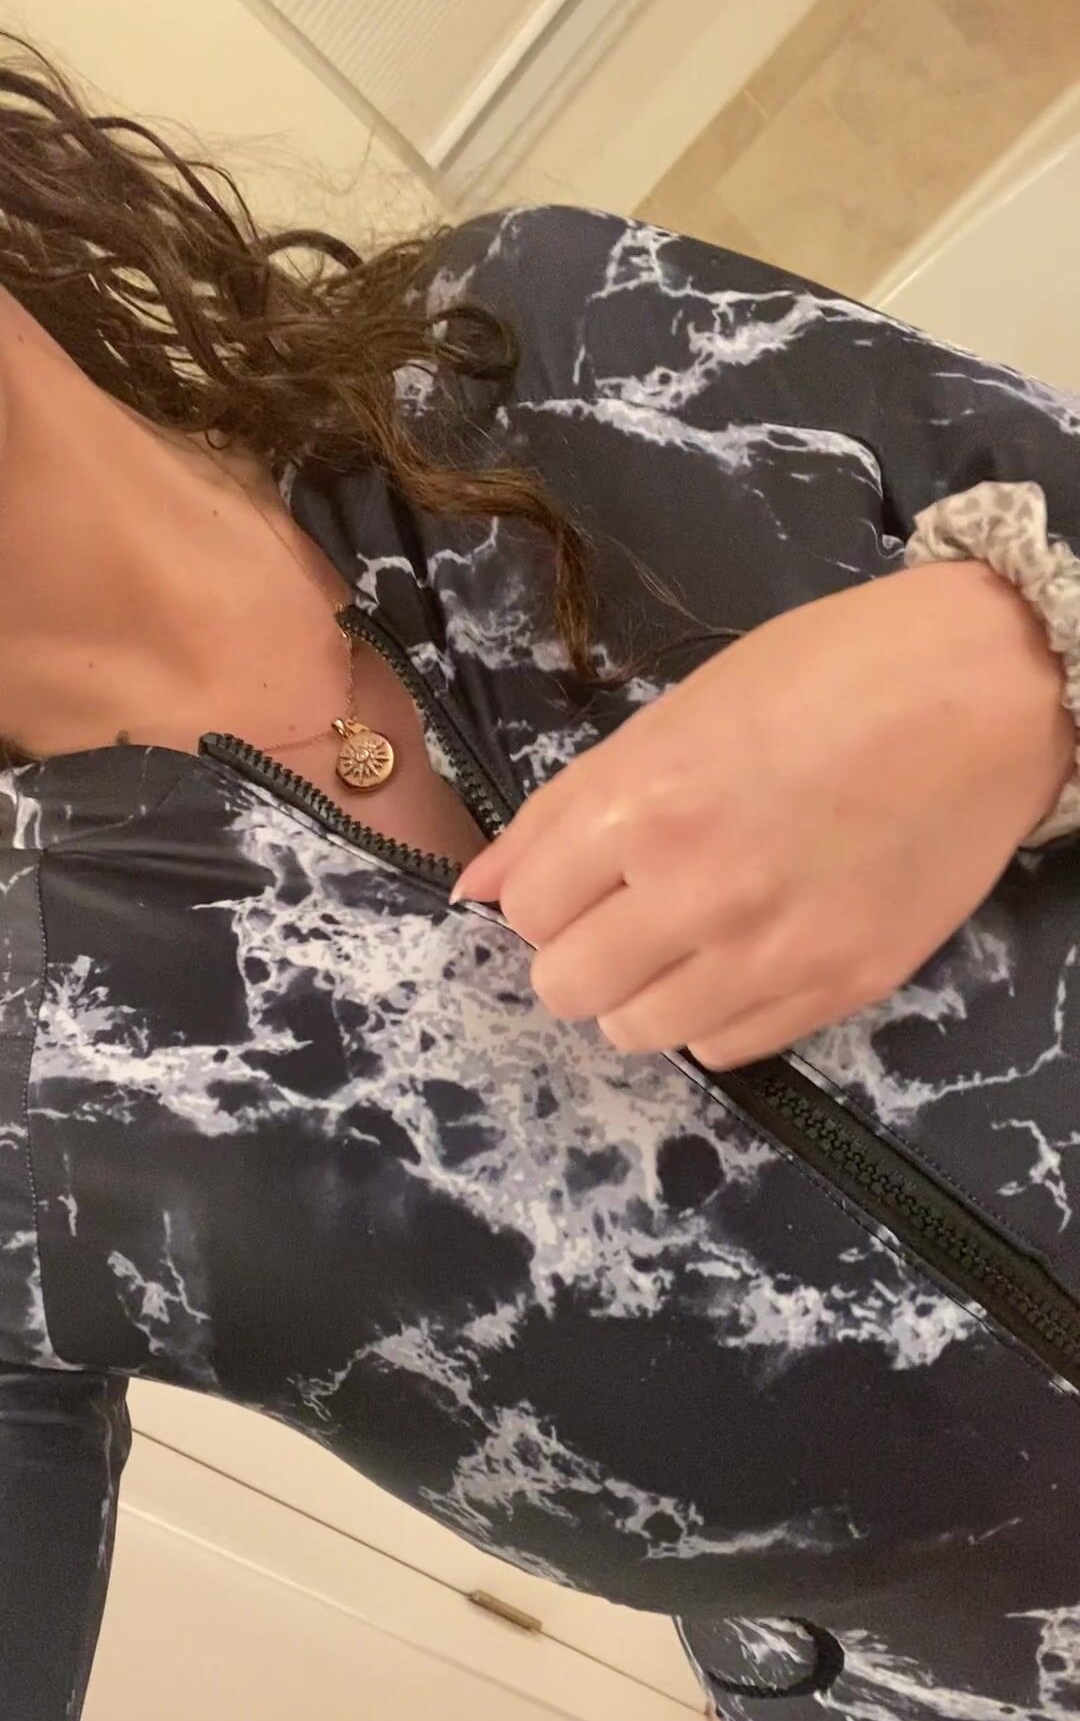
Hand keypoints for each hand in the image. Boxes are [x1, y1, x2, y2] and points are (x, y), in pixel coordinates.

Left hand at [450, 562, 1073, 1069]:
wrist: (985, 689)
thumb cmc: (827, 672)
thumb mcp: (676, 714)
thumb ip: (565, 809)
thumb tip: (474, 889)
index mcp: (642, 807)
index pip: (524, 909)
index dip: (541, 893)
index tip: (575, 875)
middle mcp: (694, 894)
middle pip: (567, 986)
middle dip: (577, 950)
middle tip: (621, 911)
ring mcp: (770, 953)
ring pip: (637, 1031)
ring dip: (639, 991)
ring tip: (684, 936)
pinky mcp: (837, 989)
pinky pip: (725, 1049)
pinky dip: (713, 1014)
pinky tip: (742, 955)